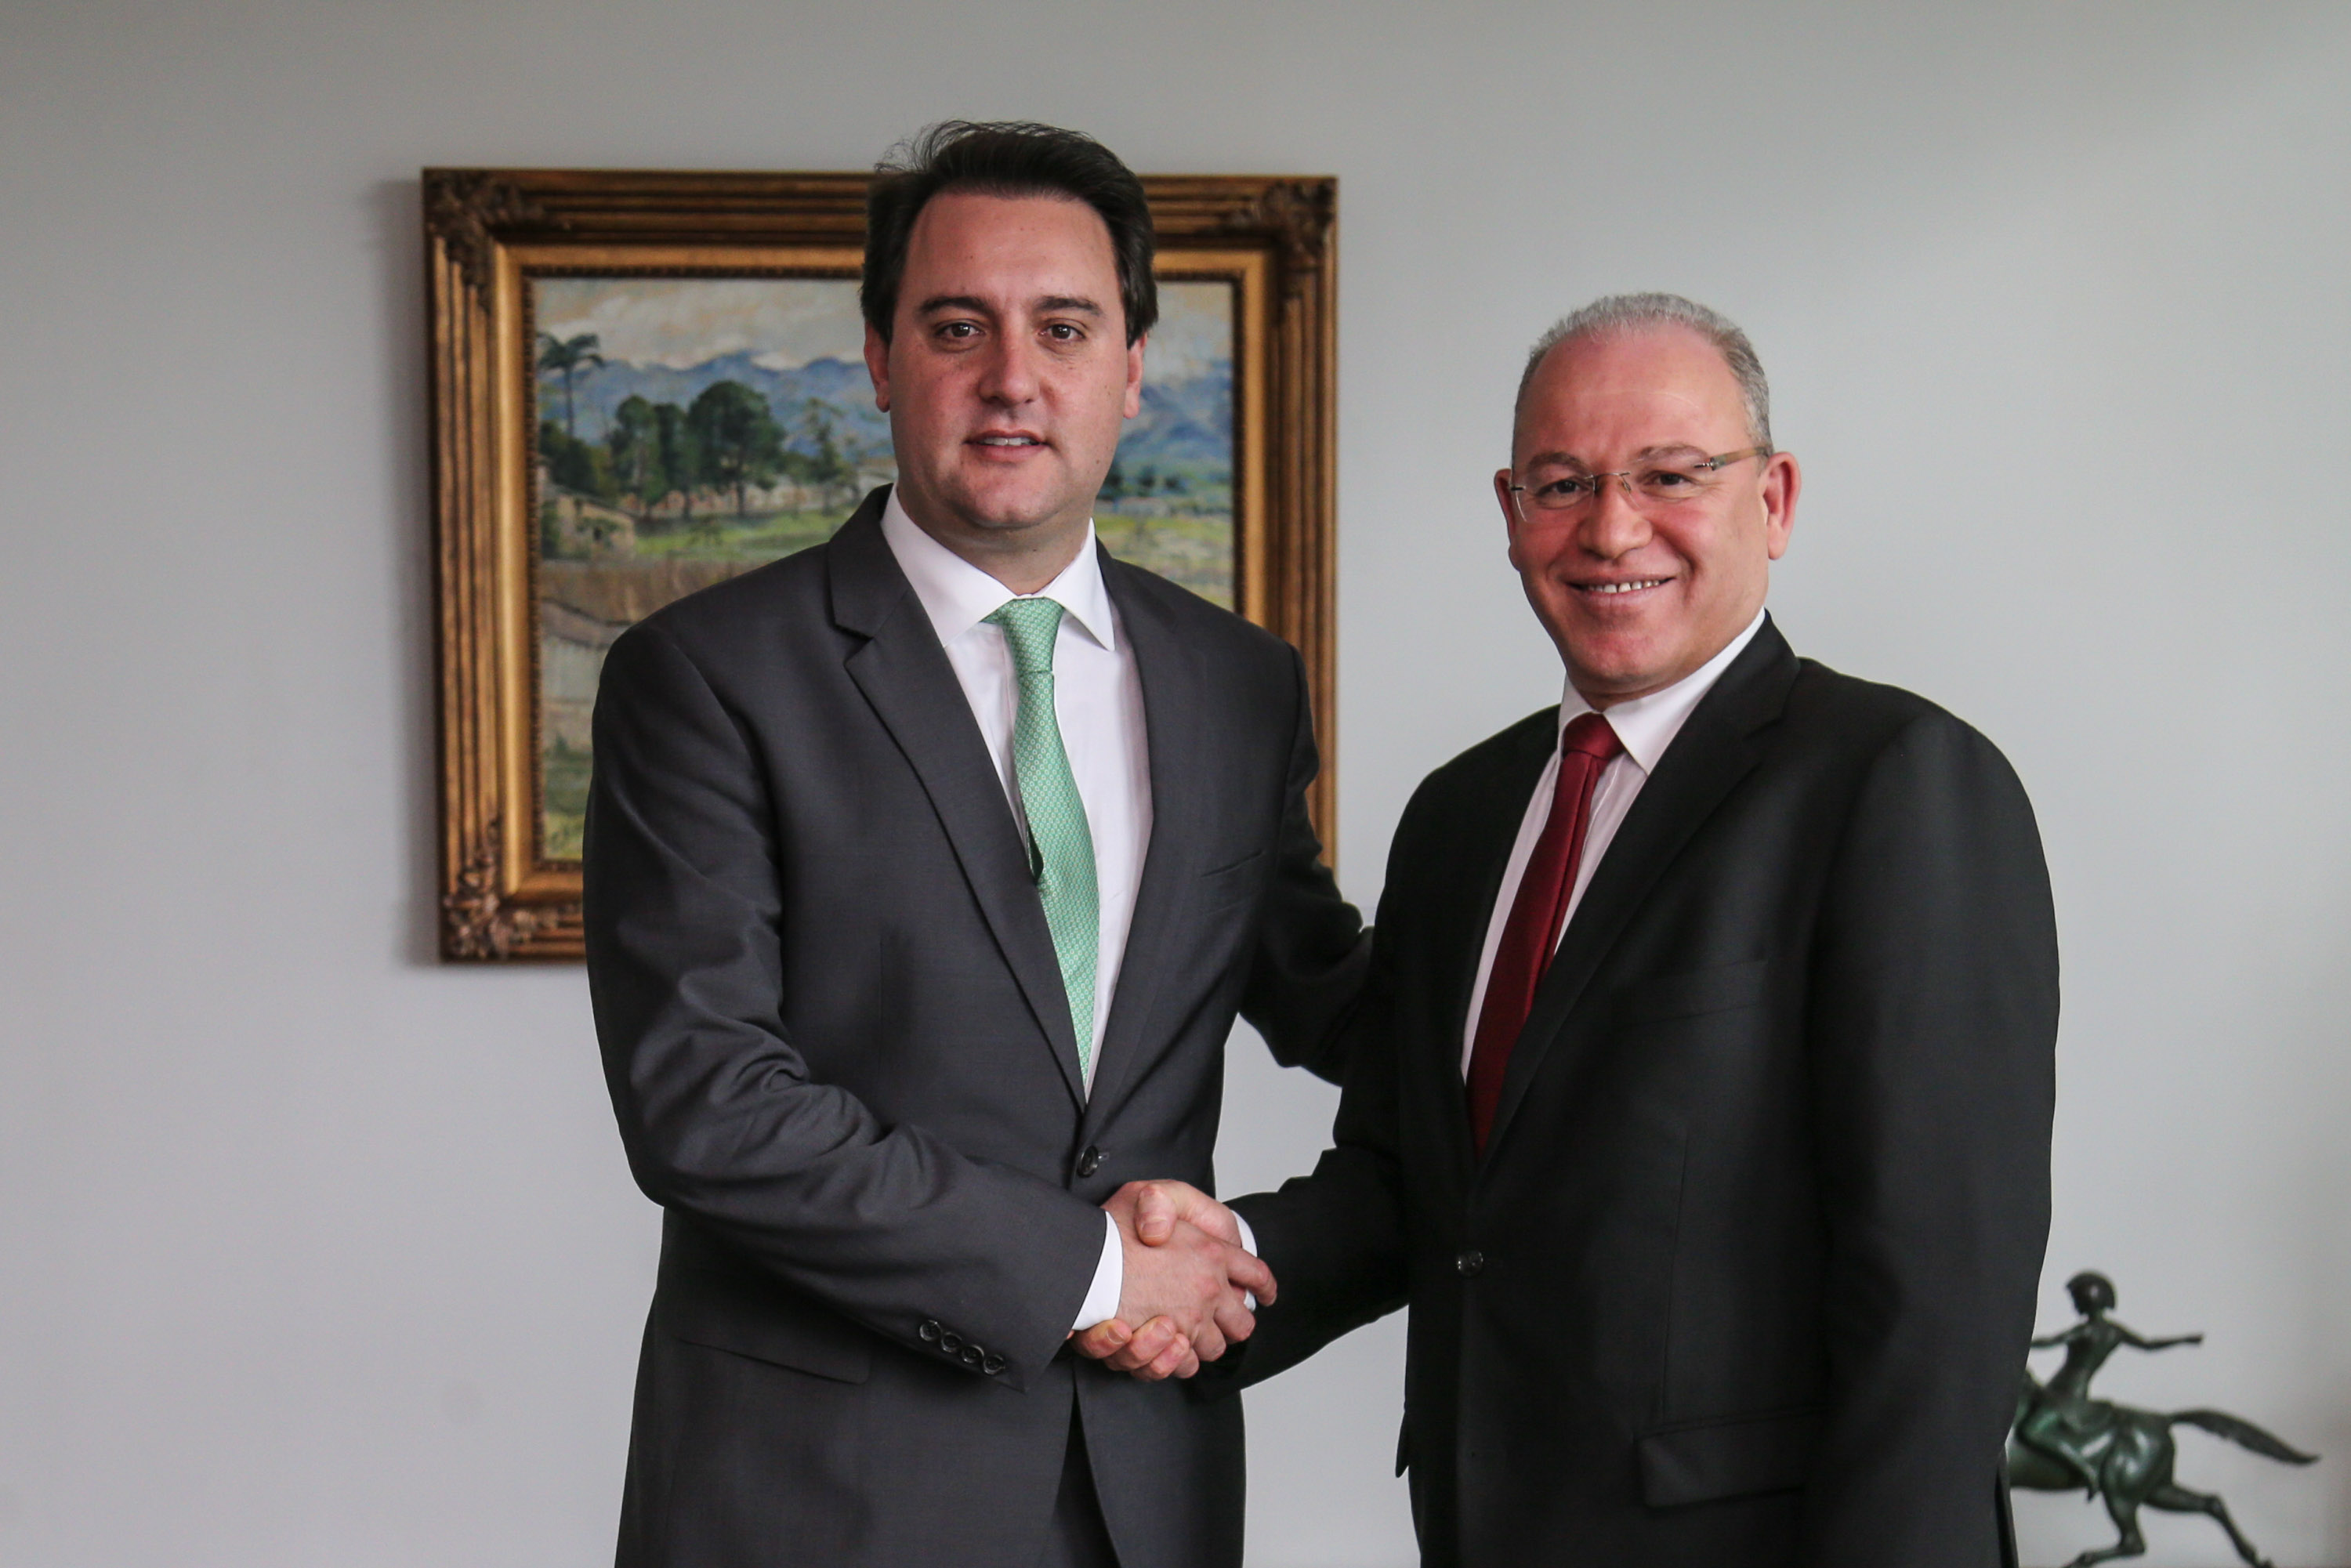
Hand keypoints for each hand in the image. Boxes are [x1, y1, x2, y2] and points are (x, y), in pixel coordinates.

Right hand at [1072, 1183, 1272, 1379]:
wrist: (1072, 1264)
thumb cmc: (1106, 1229)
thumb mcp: (1143, 1194)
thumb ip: (1164, 1204)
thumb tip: (1164, 1233)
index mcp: (1210, 1252)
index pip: (1254, 1273)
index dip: (1262, 1284)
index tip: (1264, 1293)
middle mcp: (1205, 1291)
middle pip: (1241, 1322)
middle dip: (1232, 1323)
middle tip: (1211, 1314)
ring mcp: (1188, 1321)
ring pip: (1214, 1347)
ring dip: (1203, 1342)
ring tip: (1180, 1329)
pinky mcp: (1164, 1346)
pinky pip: (1185, 1364)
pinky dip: (1178, 1360)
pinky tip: (1168, 1345)